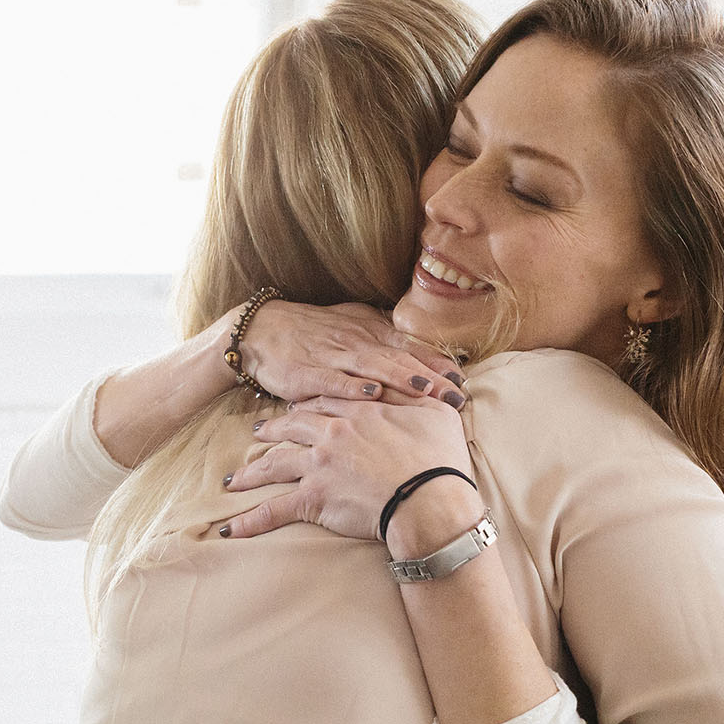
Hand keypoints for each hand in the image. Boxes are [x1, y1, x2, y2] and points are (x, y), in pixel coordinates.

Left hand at [219, 393, 473, 542]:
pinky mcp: (313, 498)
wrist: (429, 498)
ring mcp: (318, 465)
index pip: (324, 403)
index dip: (307, 406)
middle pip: (291, 427)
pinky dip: (250, 520)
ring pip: (275, 464)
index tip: (295, 410)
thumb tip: (430, 383)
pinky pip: (274, 510)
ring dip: (251, 473)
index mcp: (359, 411)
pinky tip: (231, 529)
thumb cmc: (440, 458)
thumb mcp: (436, 414)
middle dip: (271, 430)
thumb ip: (422, 397)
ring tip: (234, 480)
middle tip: (257, 432)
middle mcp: (331, 434)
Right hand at [226, 299, 468, 405]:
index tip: (463, 380)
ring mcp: (333, 357)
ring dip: (402, 379)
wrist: (260, 329)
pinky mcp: (308, 374)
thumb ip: (384, 340)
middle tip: (458, 396)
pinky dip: (353, 388)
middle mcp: (357, 342)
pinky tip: (372, 395)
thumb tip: (422, 353)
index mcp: (369, 332)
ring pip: (373, 368)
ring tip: (427, 391)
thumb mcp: (351, 326)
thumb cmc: (310, 332)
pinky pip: (333, 381)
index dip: (437, 363)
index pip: (410, 347)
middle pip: (400, 359)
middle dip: (431, 378)